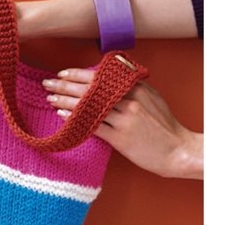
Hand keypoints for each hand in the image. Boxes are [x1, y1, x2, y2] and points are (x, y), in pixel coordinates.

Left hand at [42, 69, 202, 179]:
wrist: (177, 151)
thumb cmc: (163, 127)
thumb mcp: (151, 99)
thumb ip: (131, 89)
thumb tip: (108, 82)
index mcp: (136, 88)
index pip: (101, 76)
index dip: (79, 74)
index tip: (62, 73)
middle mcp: (129, 100)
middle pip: (91, 89)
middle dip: (65, 85)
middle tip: (47, 83)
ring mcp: (124, 118)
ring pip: (88, 106)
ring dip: (65, 102)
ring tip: (49, 98)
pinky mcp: (120, 136)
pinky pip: (92, 125)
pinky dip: (76, 119)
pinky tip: (62, 116)